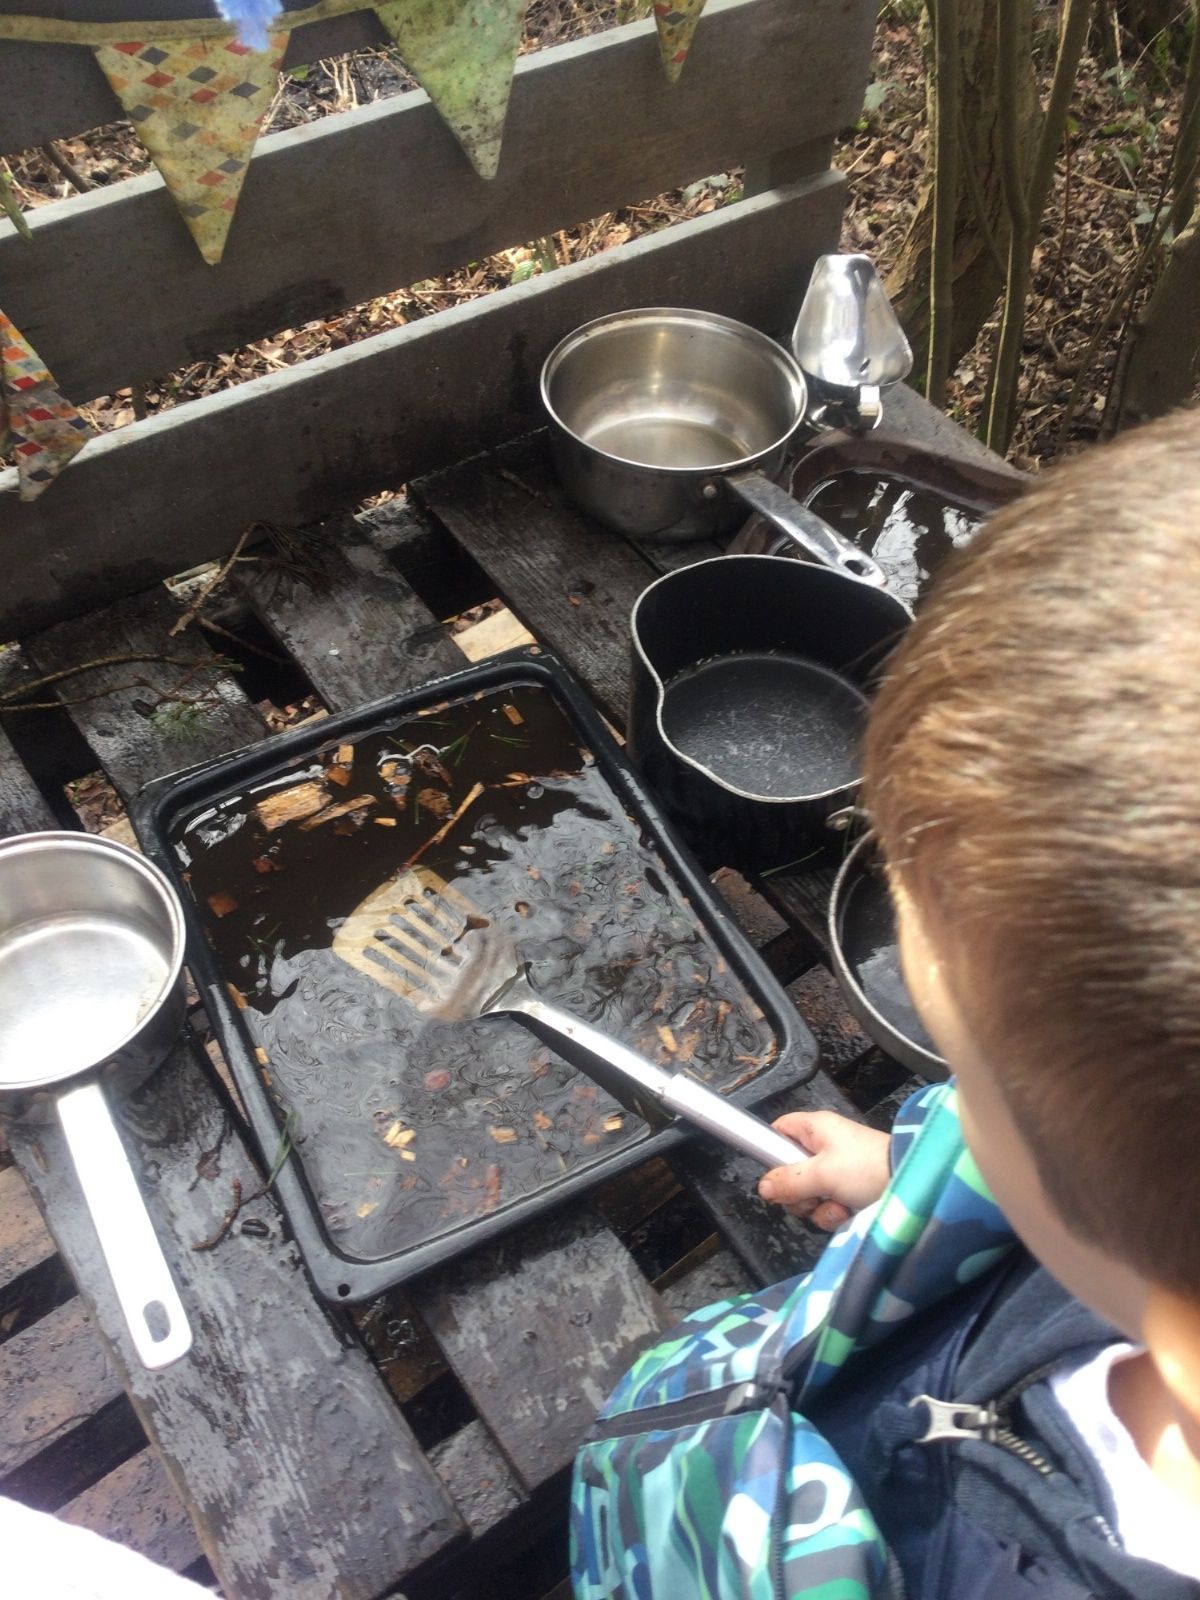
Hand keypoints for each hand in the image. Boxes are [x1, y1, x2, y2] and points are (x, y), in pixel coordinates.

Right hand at [757, 1111, 890, 1230]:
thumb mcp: (822, 1174)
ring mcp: (836, 1171)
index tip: (774, 1176)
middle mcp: (823, 1147)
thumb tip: (763, 1188)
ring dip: (818, 1206)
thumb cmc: (866, 1168)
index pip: (779, 1130)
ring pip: (808, 1193)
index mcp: (815, 1129)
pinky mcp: (849, 1191)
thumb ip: (789, 1181)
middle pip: (789, 1170)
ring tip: (838, 1205)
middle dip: (797, 1191)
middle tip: (810, 1197)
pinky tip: (848, 1212)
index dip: (770, 1150)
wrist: (913, 1187)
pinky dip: (834, 1213)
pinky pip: (826, 1205)